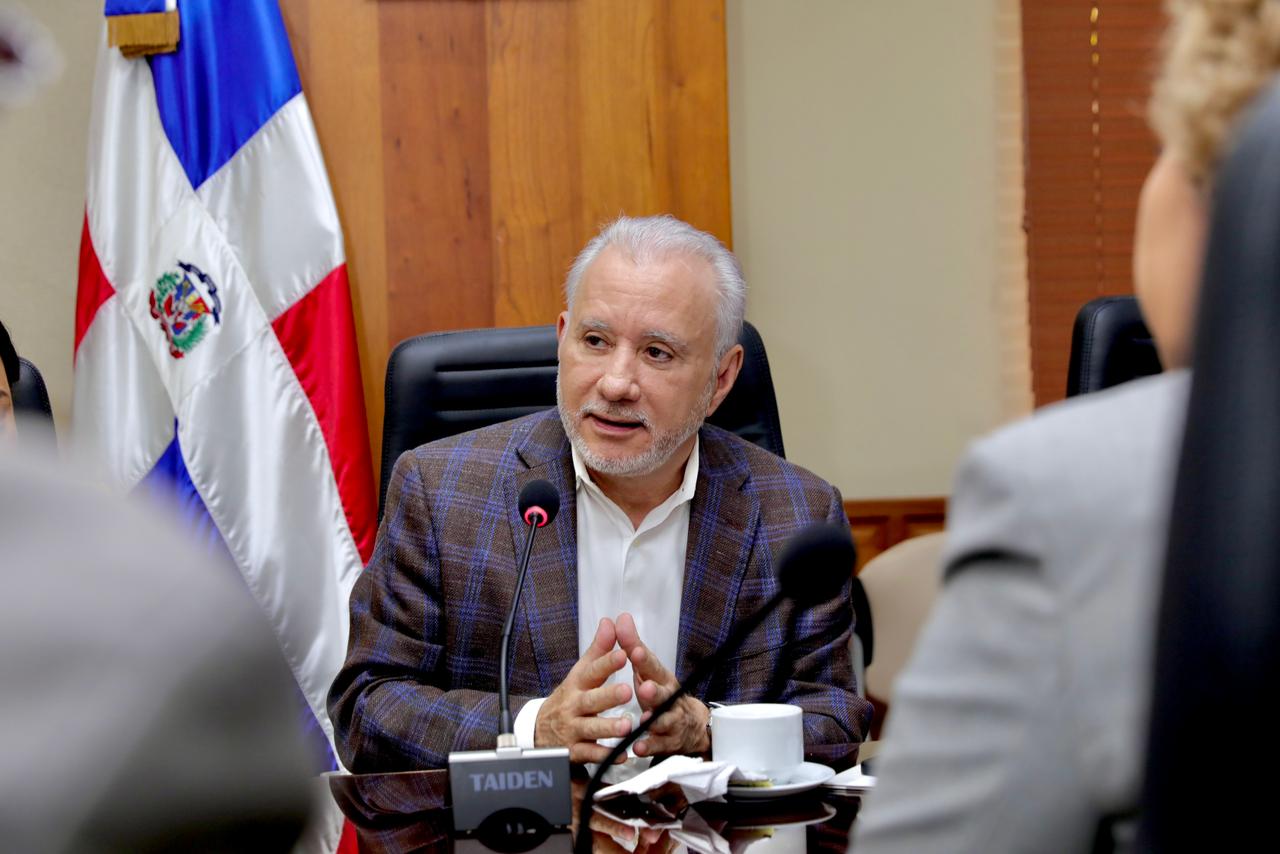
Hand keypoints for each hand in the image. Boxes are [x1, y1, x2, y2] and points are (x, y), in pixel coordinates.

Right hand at [535, 618, 632, 762]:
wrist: (539, 731)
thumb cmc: (568, 698)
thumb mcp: (580, 673)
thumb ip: (598, 649)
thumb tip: (611, 622)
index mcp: (578, 684)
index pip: (592, 671)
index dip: (606, 662)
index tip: (622, 654)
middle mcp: (575, 706)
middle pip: (591, 700)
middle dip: (608, 696)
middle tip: (626, 691)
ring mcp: (574, 729)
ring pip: (591, 728)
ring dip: (609, 728)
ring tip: (626, 725)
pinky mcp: (575, 750)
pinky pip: (591, 754)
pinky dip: (606, 756)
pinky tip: (621, 754)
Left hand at [615, 612, 709, 756]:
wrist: (689, 724)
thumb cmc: (660, 691)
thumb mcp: (647, 669)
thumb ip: (632, 645)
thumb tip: (620, 618)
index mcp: (661, 678)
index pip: (653, 666)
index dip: (644, 659)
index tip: (634, 651)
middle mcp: (669, 698)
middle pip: (664, 694)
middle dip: (655, 691)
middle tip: (645, 687)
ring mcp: (670, 720)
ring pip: (664, 721)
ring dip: (655, 720)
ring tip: (645, 720)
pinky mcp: (668, 742)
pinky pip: (659, 745)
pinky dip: (649, 746)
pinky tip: (639, 748)